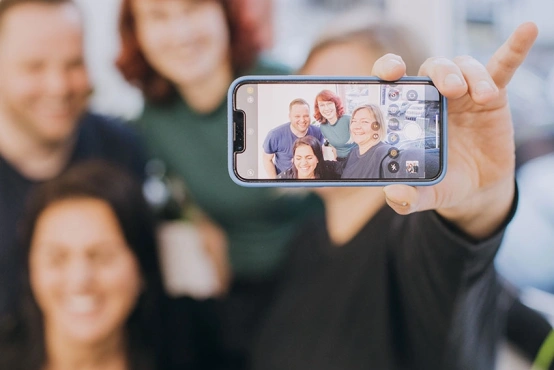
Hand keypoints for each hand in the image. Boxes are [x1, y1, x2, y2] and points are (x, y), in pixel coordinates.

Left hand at [372, 22, 538, 238]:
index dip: (389, 69)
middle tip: (448, 90)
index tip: (392, 71)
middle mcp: (433, 97)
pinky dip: (514, 49)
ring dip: (471, 75)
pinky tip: (527, 31)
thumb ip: (408, 198)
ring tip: (481, 96)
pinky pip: (503, 67)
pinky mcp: (492, 96)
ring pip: (464, 67)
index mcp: (410, 112)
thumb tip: (395, 196)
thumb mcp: (427, 192)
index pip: (394, 81)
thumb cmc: (443, 181)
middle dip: (440, 73)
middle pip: (433, 68)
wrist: (475, 188)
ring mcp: (463, 94)